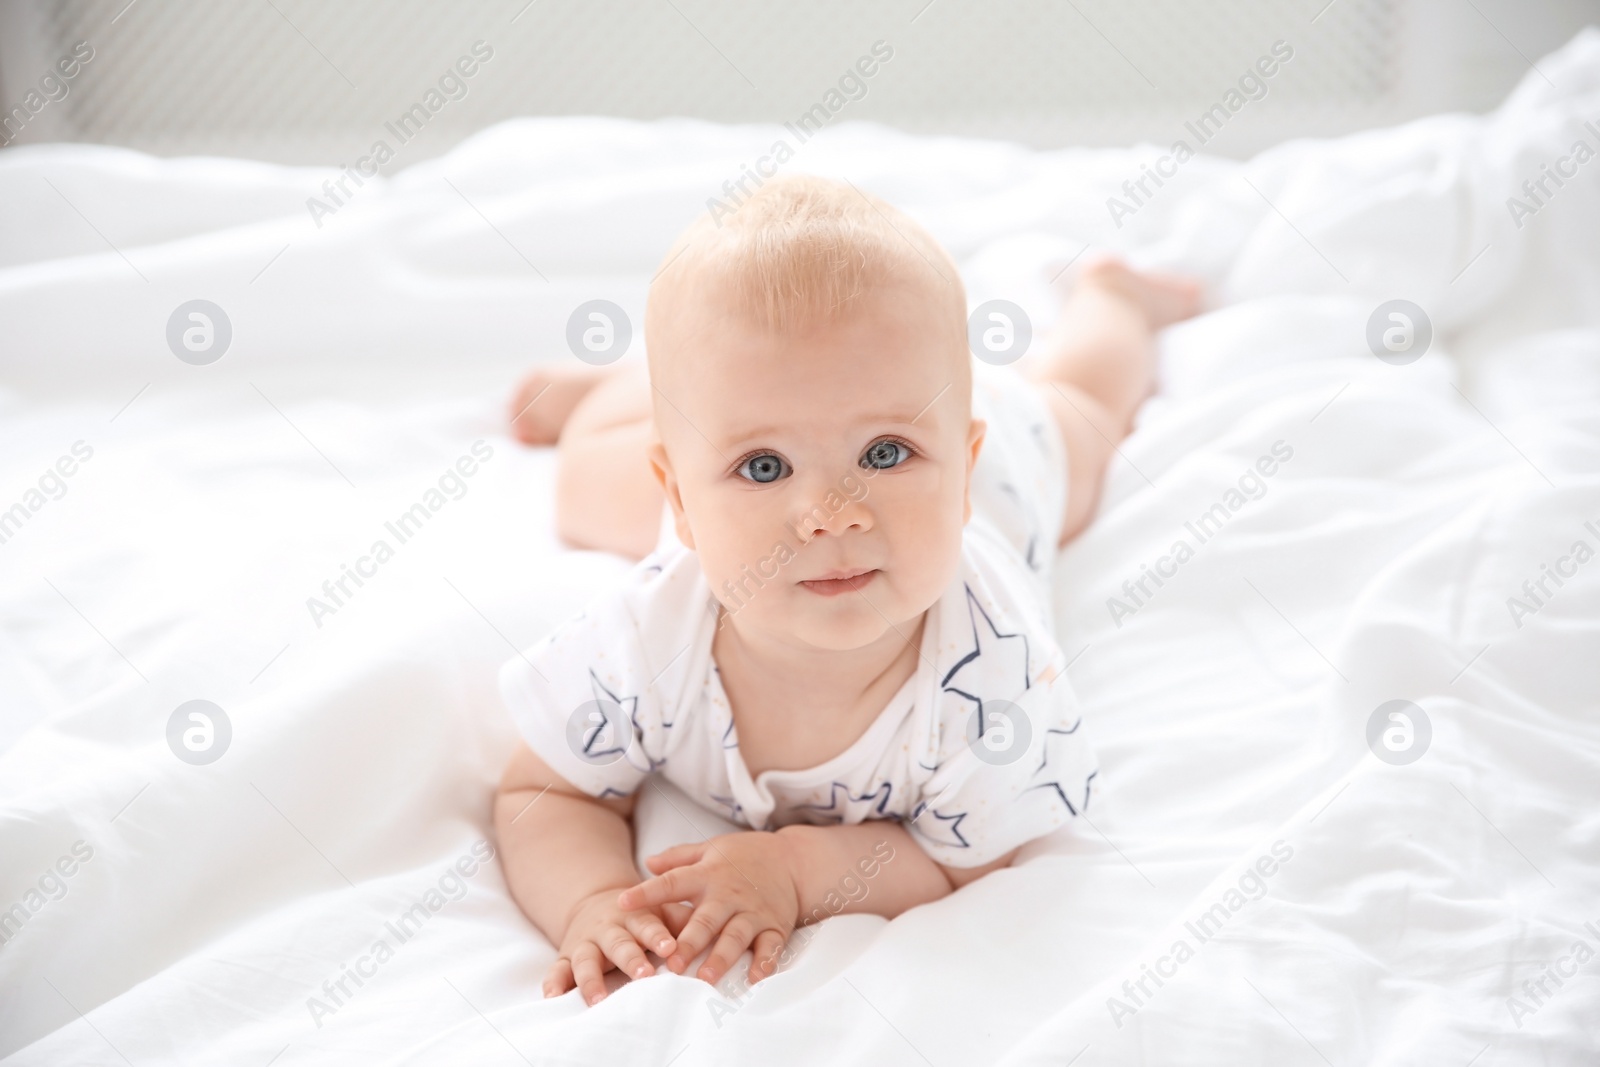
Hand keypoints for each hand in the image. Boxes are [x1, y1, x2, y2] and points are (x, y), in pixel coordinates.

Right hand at [545, 885, 684, 1004]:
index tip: (671, 948)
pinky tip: (552, 998)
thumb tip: (714, 930)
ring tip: (598, 999)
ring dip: (591, 980)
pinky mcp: (566, 957)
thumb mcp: (660, 909)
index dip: (658, 936)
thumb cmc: (641, 914)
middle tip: (644, 975)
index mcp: (635, 916)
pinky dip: (553, 983)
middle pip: (618, 944)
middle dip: (630, 959)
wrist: (596, 902)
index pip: (648, 925)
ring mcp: (586, 944)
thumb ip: (683, 919)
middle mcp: (608, 929)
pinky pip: (557, 970)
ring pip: (586, 961)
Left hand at [619, 832, 800, 986]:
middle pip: (705, 921)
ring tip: (706, 978)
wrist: (793, 859)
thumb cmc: (744, 856)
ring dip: (721, 958)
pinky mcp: (775, 926)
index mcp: (708, 874)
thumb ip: (678, 857)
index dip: (647, 892)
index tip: (622, 903)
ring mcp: (753, 913)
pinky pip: (770, 947)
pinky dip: (764, 962)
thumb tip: (647, 862)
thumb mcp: (711, 849)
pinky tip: (755, 978)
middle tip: (671, 965)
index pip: (673, 882)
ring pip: (735, 937)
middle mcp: (729, 895)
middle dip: (688, 943)